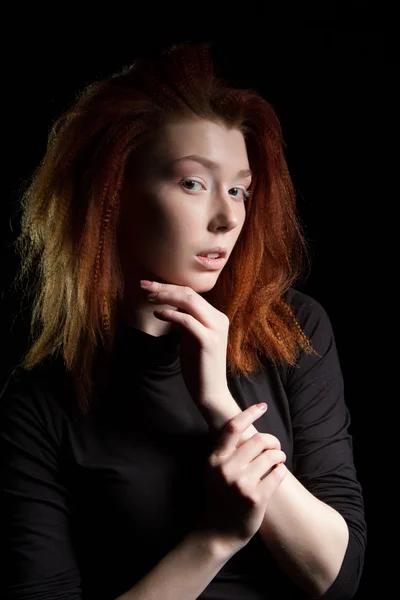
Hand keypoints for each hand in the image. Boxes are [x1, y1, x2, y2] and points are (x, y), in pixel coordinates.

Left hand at [141, 280, 229, 406]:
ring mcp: (215, 330)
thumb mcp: (192, 338)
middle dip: (164, 287)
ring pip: (189, 302)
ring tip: (149, 298)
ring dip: (166, 297)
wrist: (211, 392)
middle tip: (144, 285)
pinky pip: (187, 320)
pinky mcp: (208, 341)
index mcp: (216, 317)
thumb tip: (171, 307)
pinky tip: (157, 313)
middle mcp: (219, 319)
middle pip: (189, 293)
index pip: (191, 294)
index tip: (150, 286)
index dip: (169, 287)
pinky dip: (170, 314)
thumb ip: (187, 322)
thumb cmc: (199, 366)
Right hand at [195, 403, 287, 553]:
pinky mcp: (256, 497)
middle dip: (271, 440)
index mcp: (215, 458)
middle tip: (275, 446)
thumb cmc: (219, 496)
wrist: (217, 531)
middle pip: (257, 439)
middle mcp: (226, 468)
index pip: (233, 427)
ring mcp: (241, 483)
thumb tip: (244, 426)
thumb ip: (225, 451)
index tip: (262, 406)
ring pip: (270, 455)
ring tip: (277, 459)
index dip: (249, 413)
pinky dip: (281, 470)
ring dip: (278, 454)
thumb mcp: (214, 470)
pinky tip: (278, 472)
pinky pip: (277, 473)